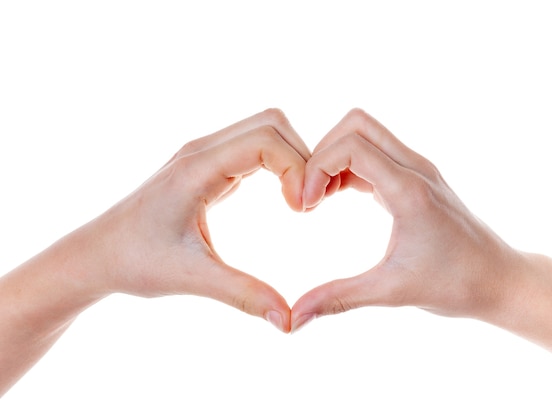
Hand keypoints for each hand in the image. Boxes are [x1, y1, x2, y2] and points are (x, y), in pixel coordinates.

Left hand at [78, 108, 309, 331]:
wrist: (98, 254)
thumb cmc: (135, 262)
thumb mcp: (192, 278)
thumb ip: (244, 295)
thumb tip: (289, 322)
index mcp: (197, 169)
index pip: (266, 140)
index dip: (297, 169)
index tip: (302, 211)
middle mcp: (201, 151)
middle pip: (272, 123)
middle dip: (301, 157)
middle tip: (305, 205)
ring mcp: (204, 155)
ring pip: (265, 129)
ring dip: (291, 158)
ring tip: (297, 202)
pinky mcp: (208, 166)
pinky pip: (254, 147)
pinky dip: (278, 164)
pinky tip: (282, 198)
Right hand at [291, 109, 529, 330]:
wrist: (500, 280)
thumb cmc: (456, 285)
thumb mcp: (392, 291)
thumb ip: (339, 299)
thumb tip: (295, 316)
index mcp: (409, 189)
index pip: (351, 146)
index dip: (317, 168)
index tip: (306, 205)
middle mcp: (415, 169)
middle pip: (357, 124)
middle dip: (322, 152)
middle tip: (310, 194)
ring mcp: (417, 170)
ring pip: (365, 134)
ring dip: (335, 158)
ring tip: (320, 198)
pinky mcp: (416, 179)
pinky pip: (374, 153)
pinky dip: (349, 167)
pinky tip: (337, 197)